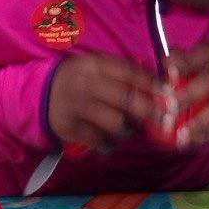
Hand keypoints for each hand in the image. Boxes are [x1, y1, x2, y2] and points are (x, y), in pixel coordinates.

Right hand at [47, 54, 166, 150]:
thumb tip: (159, 81)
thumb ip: (123, 72)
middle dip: (149, 110)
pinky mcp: (69, 127)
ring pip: (116, 122)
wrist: (38, 95)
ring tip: (129, 128)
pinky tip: (110, 141)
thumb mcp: (95, 67)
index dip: (152, 84)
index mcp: (94, 65)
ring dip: (129, 129)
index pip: (129, 72)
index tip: (169, 93)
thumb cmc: (78, 79)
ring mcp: (76, 106)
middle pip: (126, 99)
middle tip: (163, 118)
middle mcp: (85, 83)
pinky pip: (99, 139)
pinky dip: (110, 143)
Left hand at [164, 43, 208, 146]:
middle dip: (190, 95)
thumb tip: (165, 59)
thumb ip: (184, 58)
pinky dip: (206, 135)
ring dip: (199, 122)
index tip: (169, 70)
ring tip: (180, 134)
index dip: (187, 61)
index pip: (206, 53)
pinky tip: (189, 142)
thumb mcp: (204, 58)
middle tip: (170, 107)